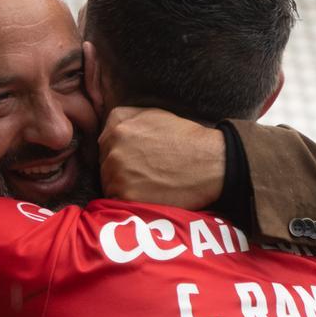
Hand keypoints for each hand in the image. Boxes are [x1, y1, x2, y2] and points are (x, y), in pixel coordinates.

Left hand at [98, 108, 225, 210]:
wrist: (211, 163)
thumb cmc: (188, 139)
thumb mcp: (155, 114)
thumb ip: (127, 117)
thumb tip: (109, 127)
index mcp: (118, 127)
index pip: (105, 144)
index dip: (120, 153)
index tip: (135, 160)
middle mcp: (113, 148)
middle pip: (104, 165)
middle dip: (119, 171)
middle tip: (144, 175)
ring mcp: (117, 174)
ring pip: (108, 185)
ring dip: (123, 187)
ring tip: (148, 187)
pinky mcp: (126, 196)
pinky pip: (117, 203)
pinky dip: (129, 203)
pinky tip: (147, 197)